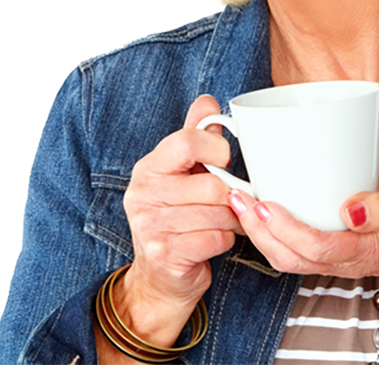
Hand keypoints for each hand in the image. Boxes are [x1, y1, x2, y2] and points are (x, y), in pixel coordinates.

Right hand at [110, 96, 241, 348]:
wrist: (160, 277)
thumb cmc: (179, 217)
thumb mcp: (184, 173)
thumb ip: (196, 136)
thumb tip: (207, 101)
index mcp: (149, 168)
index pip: (186, 141)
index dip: (217, 148)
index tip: (226, 159)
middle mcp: (142, 194)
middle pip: (211, 184)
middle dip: (233, 195)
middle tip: (236, 199)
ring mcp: (150, 226)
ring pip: (217, 212)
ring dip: (233, 219)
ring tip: (228, 220)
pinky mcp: (165, 254)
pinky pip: (216, 238)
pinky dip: (226, 240)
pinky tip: (217, 240)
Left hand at [226, 183, 378, 362]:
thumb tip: (350, 209)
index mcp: (365, 251)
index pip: (316, 248)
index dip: (285, 228)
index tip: (264, 202)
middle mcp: (346, 261)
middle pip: (290, 257)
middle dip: (259, 230)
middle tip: (237, 197)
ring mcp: (338, 259)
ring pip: (288, 258)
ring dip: (260, 233)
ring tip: (241, 202)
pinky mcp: (335, 250)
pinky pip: (296, 250)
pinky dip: (272, 233)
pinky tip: (264, 210)